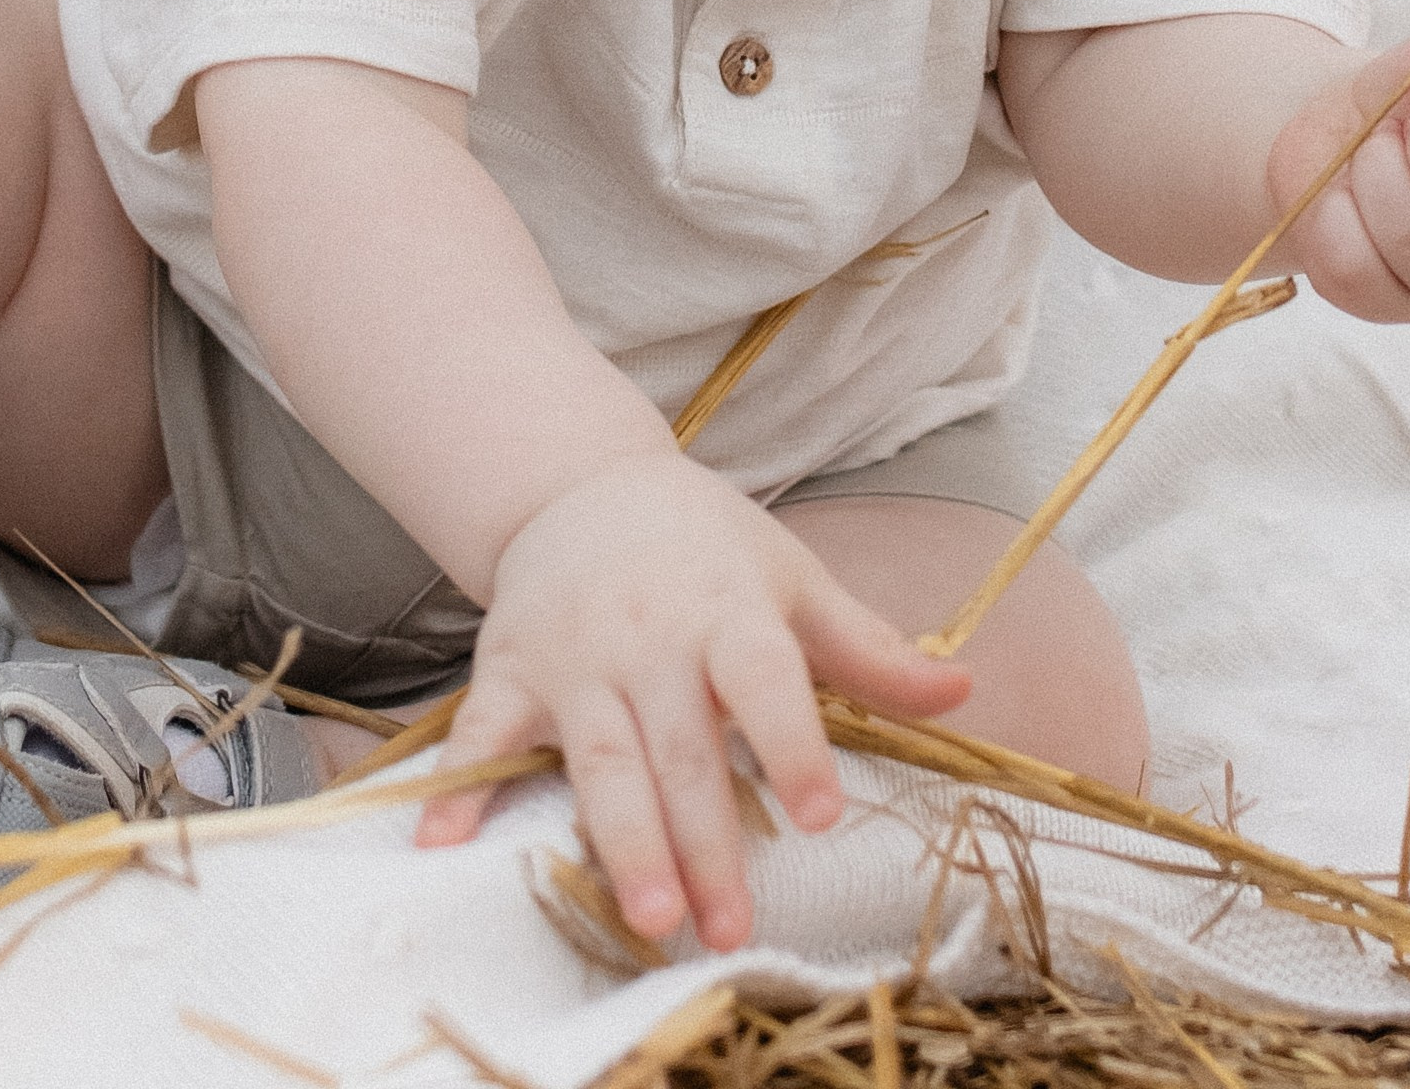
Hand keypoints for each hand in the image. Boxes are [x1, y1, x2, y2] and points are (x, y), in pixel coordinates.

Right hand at [416, 450, 968, 950]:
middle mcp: (650, 637)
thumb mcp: (790, 578)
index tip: (821, 814)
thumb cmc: (706, 547)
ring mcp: (574, 657)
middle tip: (728, 926)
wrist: (581, 483)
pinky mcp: (511, 671)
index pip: (765, 678)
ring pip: (599, 757)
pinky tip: (443, 848)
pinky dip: (460, 791)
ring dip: (620, 837)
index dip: (792, 743)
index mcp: (726, 610)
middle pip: (681, 748)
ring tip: (649, 914)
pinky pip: (482, 736)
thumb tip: (966, 693)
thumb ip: (869, 650)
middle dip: (705, 839)